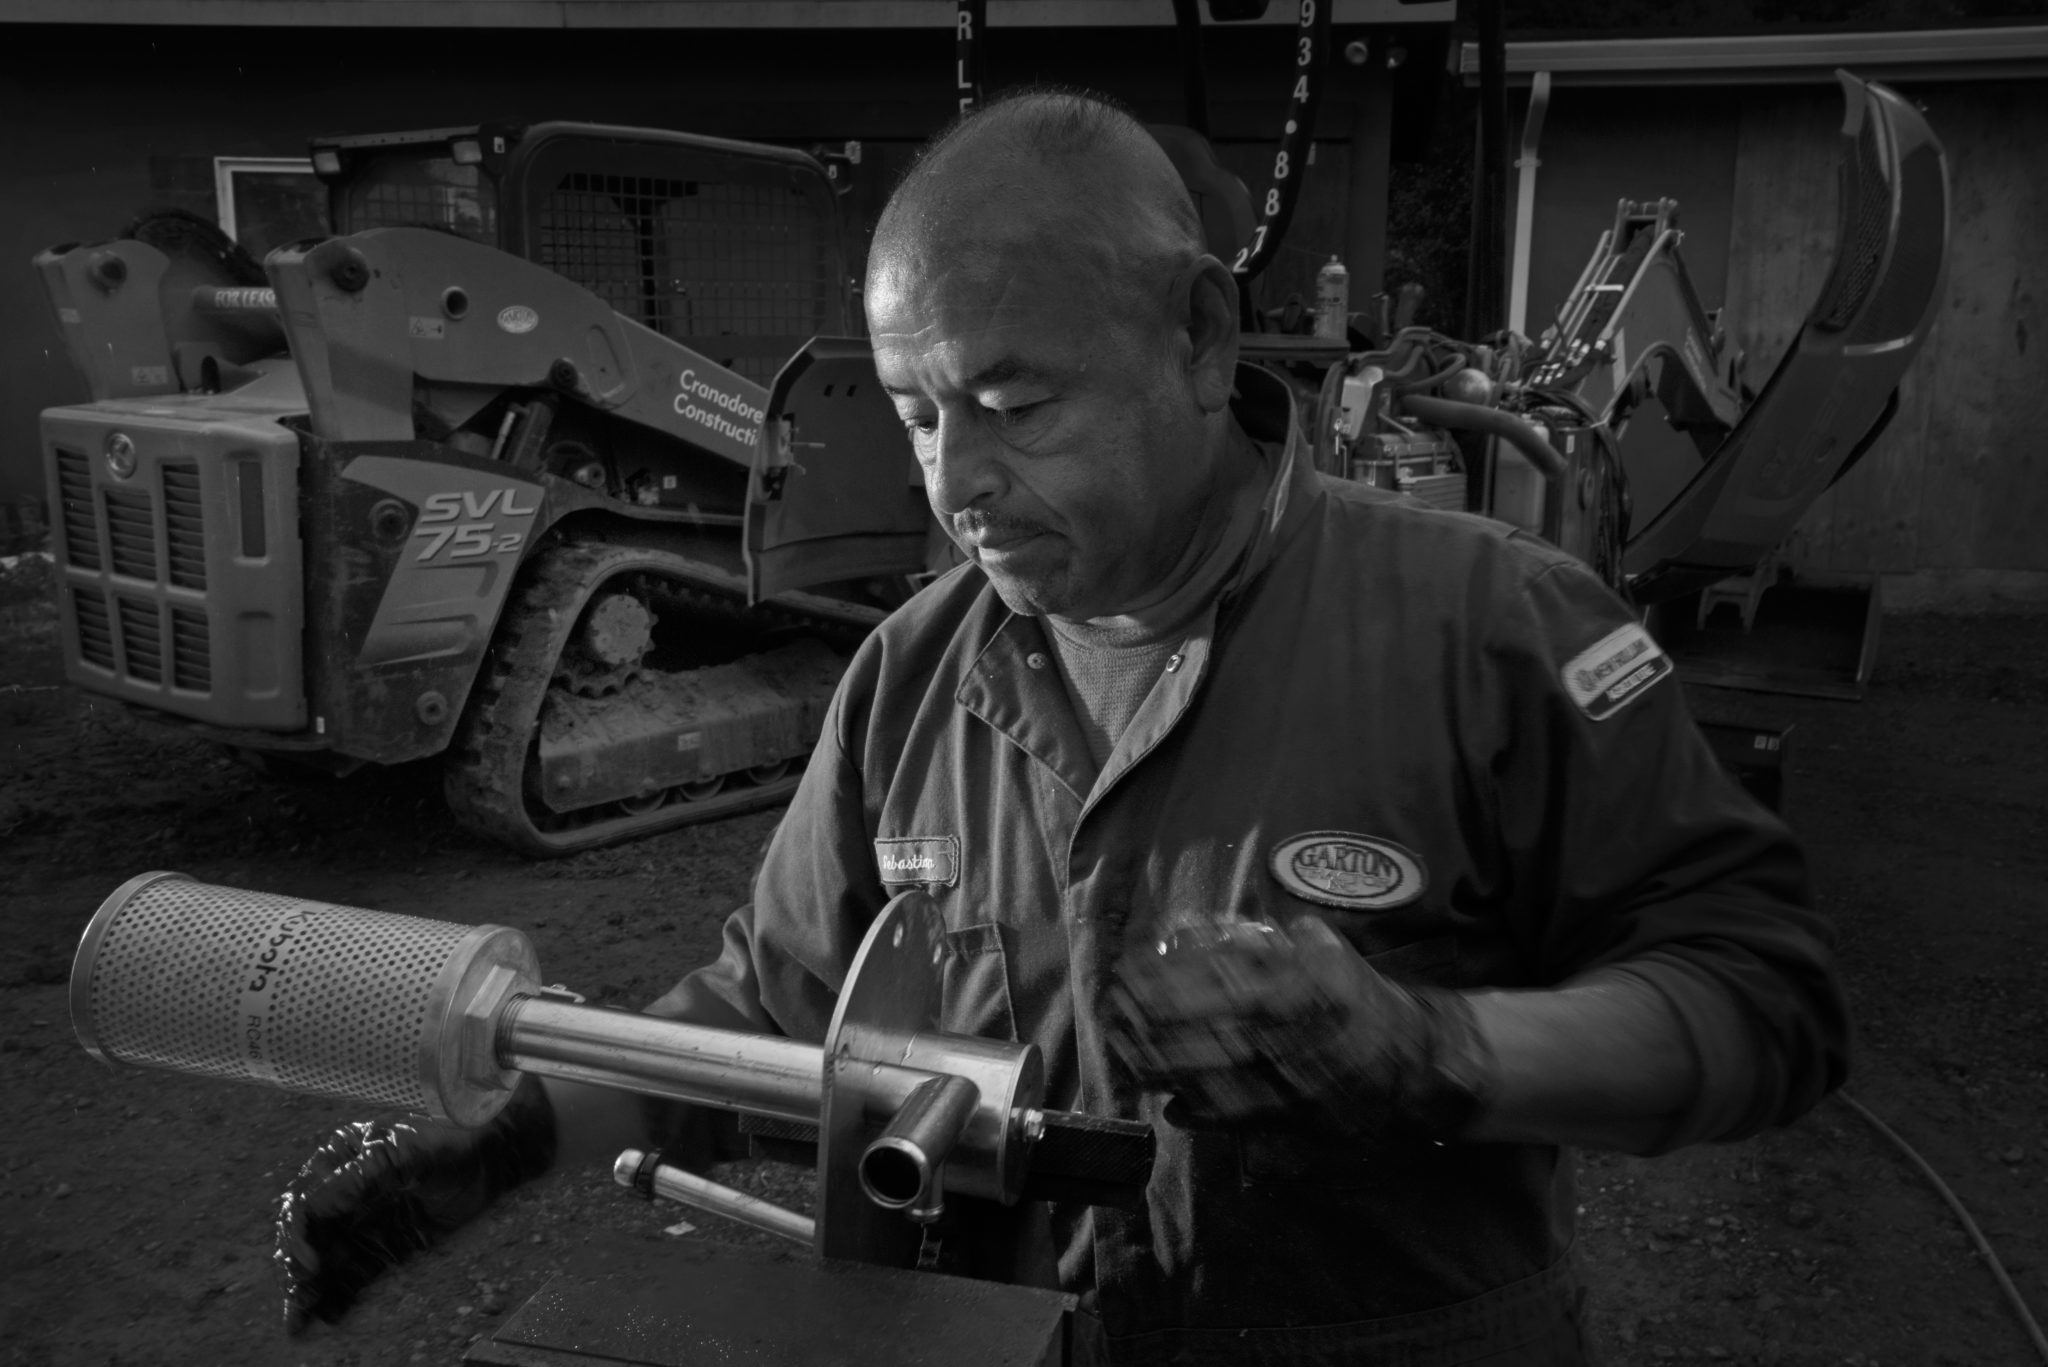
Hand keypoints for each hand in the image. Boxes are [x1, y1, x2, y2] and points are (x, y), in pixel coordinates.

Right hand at [273, 1074, 555, 1333]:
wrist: (491, 1159)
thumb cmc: (448, 1144)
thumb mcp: (405, 1152)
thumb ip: (360, 1176)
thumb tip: (312, 1205)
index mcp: (338, 1162)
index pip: (303, 1203)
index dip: (298, 1235)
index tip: (311, 1262)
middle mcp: (341, 1194)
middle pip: (307, 1236)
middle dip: (297, 1268)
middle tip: (301, 1297)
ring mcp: (360, 1222)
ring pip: (323, 1260)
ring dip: (308, 1288)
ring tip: (301, 1317)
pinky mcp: (381, 1246)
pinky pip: (351, 1274)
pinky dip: (336, 1295)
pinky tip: (327, 1316)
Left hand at [1104, 918, 1496, 1140]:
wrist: (1415, 1058)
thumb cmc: (1356, 996)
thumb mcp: (1320, 949)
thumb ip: (1262, 940)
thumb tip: (1195, 928)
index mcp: (1293, 983)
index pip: (1213, 978)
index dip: (1164, 980)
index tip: (1126, 976)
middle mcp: (1288, 1030)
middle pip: (1204, 1026)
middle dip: (1152, 1023)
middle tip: (1112, 1016)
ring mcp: (1290, 1077)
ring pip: (1216, 1073)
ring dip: (1166, 1066)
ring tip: (1127, 1057)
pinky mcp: (1295, 1115)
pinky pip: (1242, 1114)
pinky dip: (1205, 1112)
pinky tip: (1172, 1107)